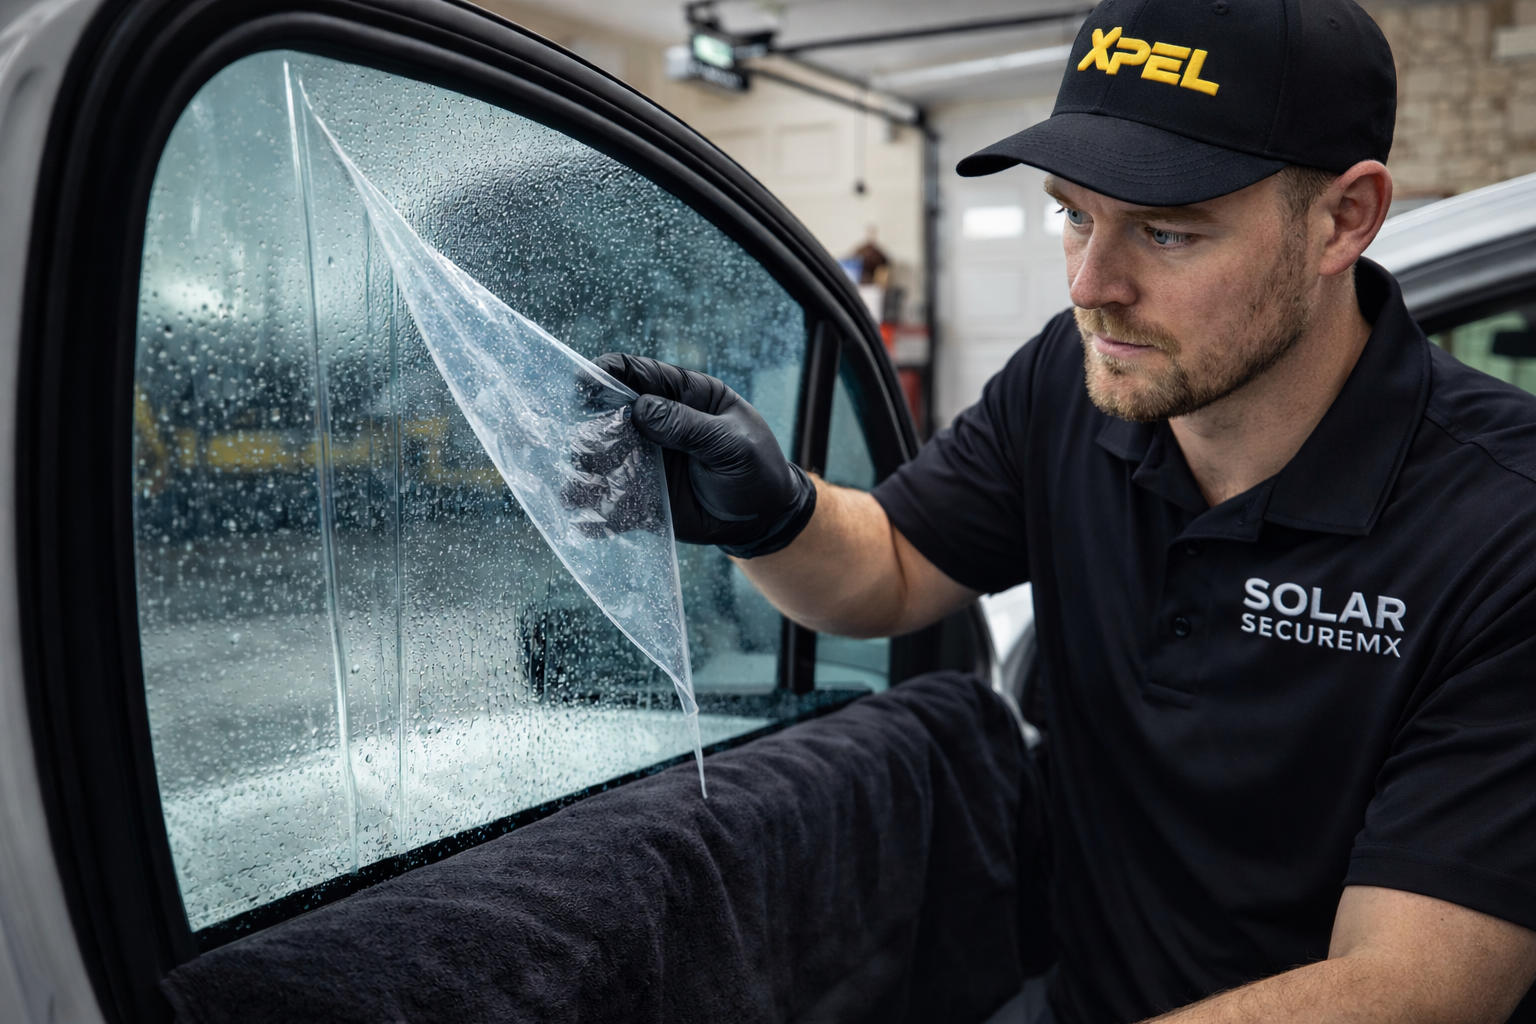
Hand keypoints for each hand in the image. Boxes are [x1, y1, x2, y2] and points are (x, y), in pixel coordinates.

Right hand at [593, 353, 816, 556]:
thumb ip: (690, 427)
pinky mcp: (643, 497)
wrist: (764, 520)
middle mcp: (656, 425)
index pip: (636, 373)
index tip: (582, 386)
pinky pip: (612, 503)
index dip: (606, 374)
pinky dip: (597, 513)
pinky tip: (587, 522)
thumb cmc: (758, 469)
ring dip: (587, 473)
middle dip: (593, 432)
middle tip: (591, 452)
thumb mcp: (733, 444)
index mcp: (682, 395)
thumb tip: (640, 409)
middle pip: (609, 417)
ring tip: (582, 490)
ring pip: (602, 460)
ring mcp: (646, 461)